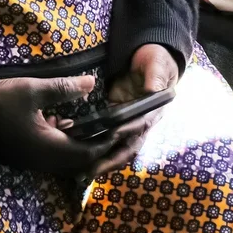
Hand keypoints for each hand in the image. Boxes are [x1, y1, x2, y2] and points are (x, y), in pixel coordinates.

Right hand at [0, 75, 123, 175]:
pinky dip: (75, 145)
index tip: (126, 127)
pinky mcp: (32, 154)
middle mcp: (48, 160)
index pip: (90, 152)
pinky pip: (61, 156)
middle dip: (108, 149)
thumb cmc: (0, 103)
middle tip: (125, 134)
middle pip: (86, 162)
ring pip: (74, 160)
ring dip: (93, 148)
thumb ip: (63, 88)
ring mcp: (39, 160)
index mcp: (51, 149)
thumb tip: (91, 83)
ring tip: (108, 131)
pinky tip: (72, 125)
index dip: (110, 141)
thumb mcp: (32, 90)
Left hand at [88, 44, 179, 177]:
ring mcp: (127, 123)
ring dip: (100, 160)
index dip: (127, 131)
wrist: (149, 60)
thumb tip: (152, 89)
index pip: (140, 125)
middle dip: (109, 160)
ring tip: (81, 173)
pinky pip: (104, 136)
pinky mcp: (115, 117)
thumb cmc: (155, 60)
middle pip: (126, 147)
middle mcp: (140, 122)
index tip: (112, 135)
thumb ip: (154, 75)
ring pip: (115, 147)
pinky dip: (93, 146)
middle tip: (90, 171)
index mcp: (153, 111)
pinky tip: (76, 153)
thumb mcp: (157, 64)